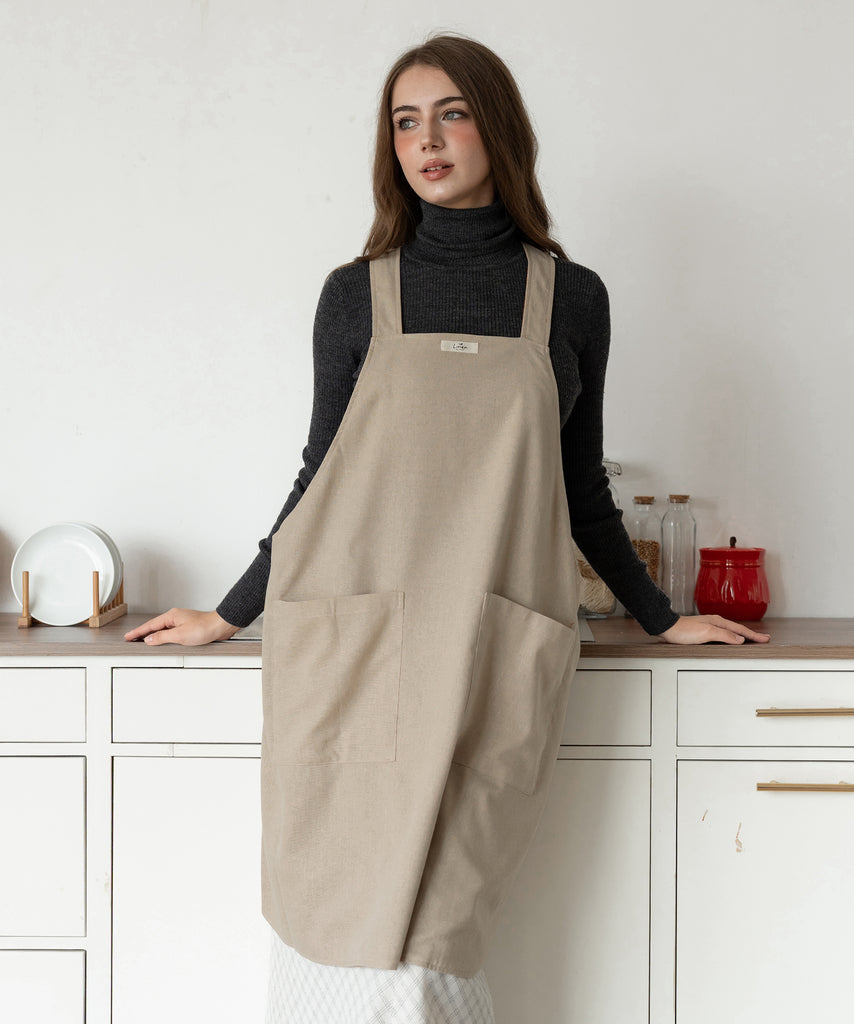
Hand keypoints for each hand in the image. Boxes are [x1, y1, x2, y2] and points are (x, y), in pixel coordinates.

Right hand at [123, 608, 240, 646]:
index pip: (150, 626)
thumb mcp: (180, 635)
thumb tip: (149, 639)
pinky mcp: (188, 627)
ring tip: (143, 642)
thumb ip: (163, 637)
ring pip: (163, 629)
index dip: (138, 632)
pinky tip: (163, 641)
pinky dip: (164, 636)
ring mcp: (181, 622)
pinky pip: (171, 632)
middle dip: (143, 633)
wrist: (220, 626)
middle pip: (155, 627)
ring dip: (153, 635)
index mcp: (171, 617)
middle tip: (131, 639)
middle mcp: (175, 617)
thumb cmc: (204, 627)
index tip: (128, 637)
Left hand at [658, 615, 770, 645]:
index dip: (753, 635)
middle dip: (751, 634)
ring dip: (742, 636)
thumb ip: (724, 636)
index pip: (740, 630)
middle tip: (764, 639)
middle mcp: (715, 622)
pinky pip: (723, 634)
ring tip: (751, 639)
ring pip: (730, 632)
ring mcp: (709, 626)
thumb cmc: (684, 631)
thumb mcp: (706, 633)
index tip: (765, 639)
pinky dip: (731, 637)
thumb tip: (740, 639)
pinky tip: (730, 640)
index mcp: (718, 622)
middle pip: (737, 629)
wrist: (666, 627)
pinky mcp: (703, 632)